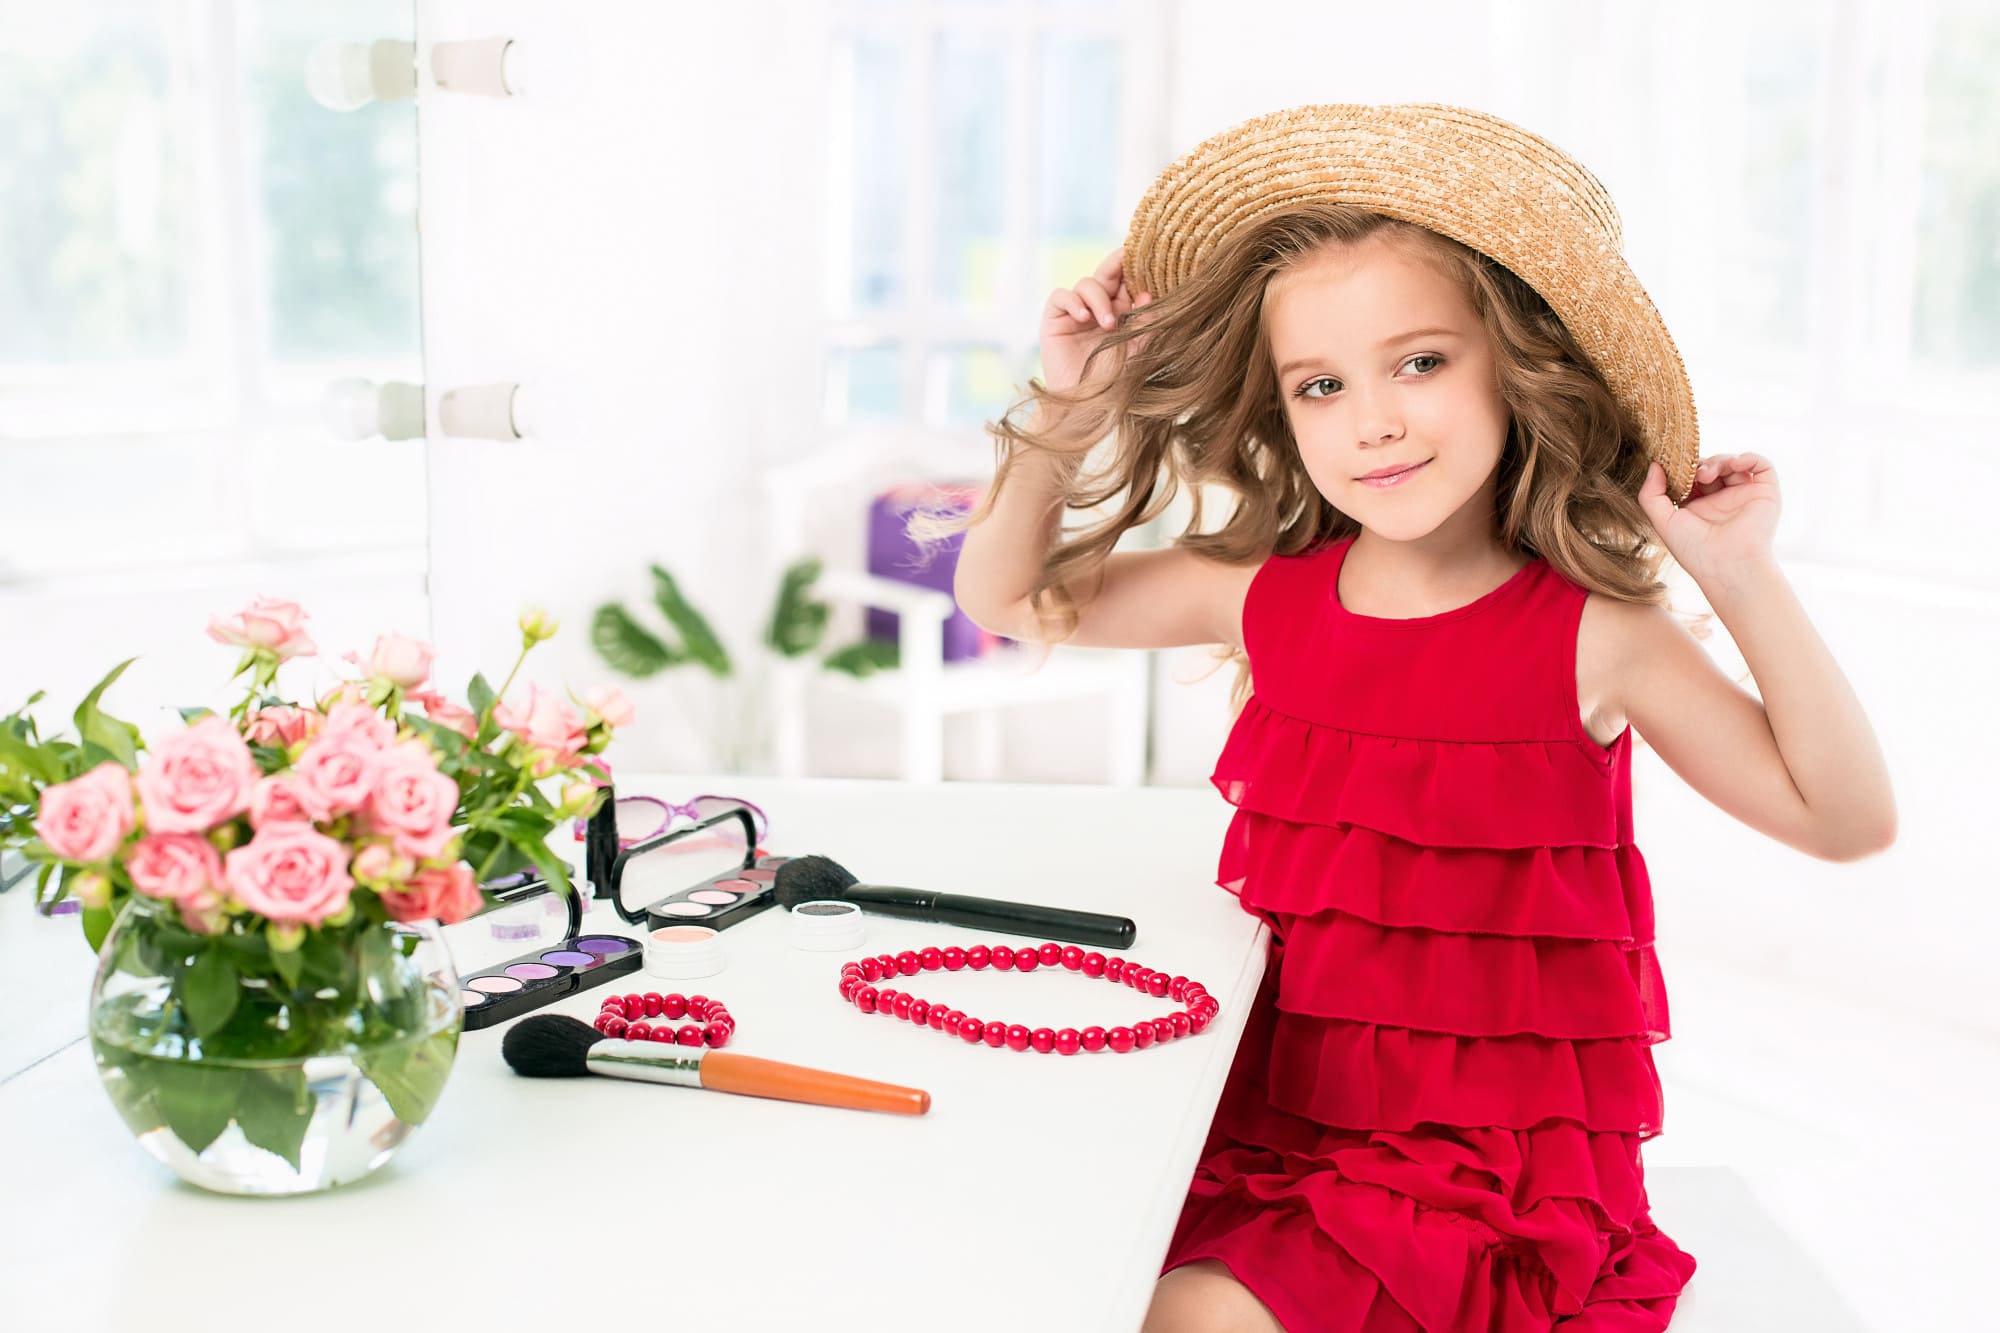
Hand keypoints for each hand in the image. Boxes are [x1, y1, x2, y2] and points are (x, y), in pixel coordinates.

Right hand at [1040, 248, 1150, 392]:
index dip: (1135, 267)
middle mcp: (1099, 309)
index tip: (1149, 256)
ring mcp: (1076, 314)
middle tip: (1127, 260)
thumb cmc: (1113, 384)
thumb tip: (1148, 294)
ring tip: (1108, 324)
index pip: (1128, 281)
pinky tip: (1084, 318)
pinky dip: (1073, 302)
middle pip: (1107, 274)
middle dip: (1117, 265)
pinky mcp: (1055, 321)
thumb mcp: (1136, 353)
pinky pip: (1061, 296)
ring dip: (1099, 298)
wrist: (1086, 408)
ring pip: (1086, 283)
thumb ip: (1144, 325)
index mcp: (1122, 313)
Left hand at [1638, 452, 1781, 588]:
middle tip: (1696, 474)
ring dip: (1721, 460)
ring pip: (1734, 463)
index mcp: (1699, 507)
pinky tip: (1736, 464)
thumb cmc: (1695, 550)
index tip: (1675, 467)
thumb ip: (1651, 494)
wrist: (1727, 565)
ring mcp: (1744, 496)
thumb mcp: (1663, 521)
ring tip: (1709, 474)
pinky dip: (1750, 457)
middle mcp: (1722, 500)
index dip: (1683, 469)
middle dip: (1701, 464)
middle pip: (1712, 467)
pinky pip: (1762, 466)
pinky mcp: (1765, 493)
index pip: (1691, 477)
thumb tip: (1654, 465)